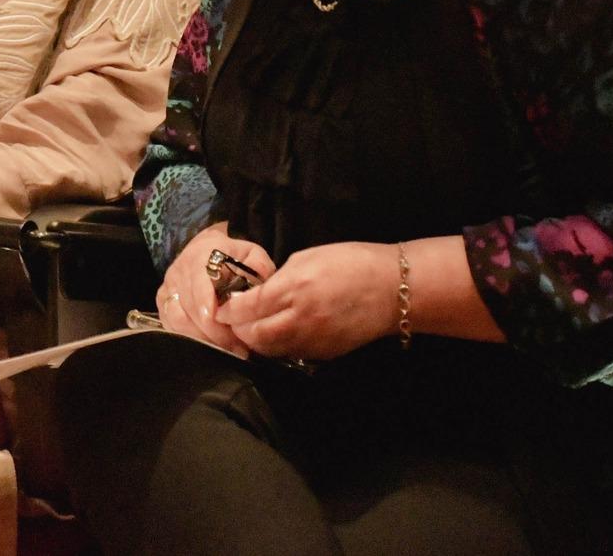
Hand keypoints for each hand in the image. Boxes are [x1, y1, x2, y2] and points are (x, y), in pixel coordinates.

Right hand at [154, 224, 275, 355]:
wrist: (206, 251)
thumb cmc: (232, 257)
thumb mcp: (251, 254)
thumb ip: (259, 268)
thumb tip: (257, 293)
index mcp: (199, 256)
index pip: (198, 280)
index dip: (205, 301)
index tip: (216, 319)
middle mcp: (178, 271)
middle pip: (190, 306)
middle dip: (213, 331)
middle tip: (238, 348)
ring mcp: (168, 289)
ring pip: (178, 319)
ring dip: (202, 338)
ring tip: (226, 350)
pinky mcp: (162, 305)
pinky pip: (171, 327)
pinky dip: (190, 339)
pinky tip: (210, 347)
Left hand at [215, 241, 401, 360]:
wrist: (392, 289)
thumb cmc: (350, 262)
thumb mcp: (307, 257)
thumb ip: (279, 278)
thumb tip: (258, 293)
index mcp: (293, 288)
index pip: (248, 307)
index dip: (229, 309)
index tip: (220, 307)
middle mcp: (300, 319)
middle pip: (254, 336)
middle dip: (238, 330)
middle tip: (232, 320)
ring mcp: (313, 341)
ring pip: (271, 351)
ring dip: (256, 341)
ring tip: (251, 328)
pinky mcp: (325, 354)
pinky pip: (291, 354)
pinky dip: (278, 347)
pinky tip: (277, 334)